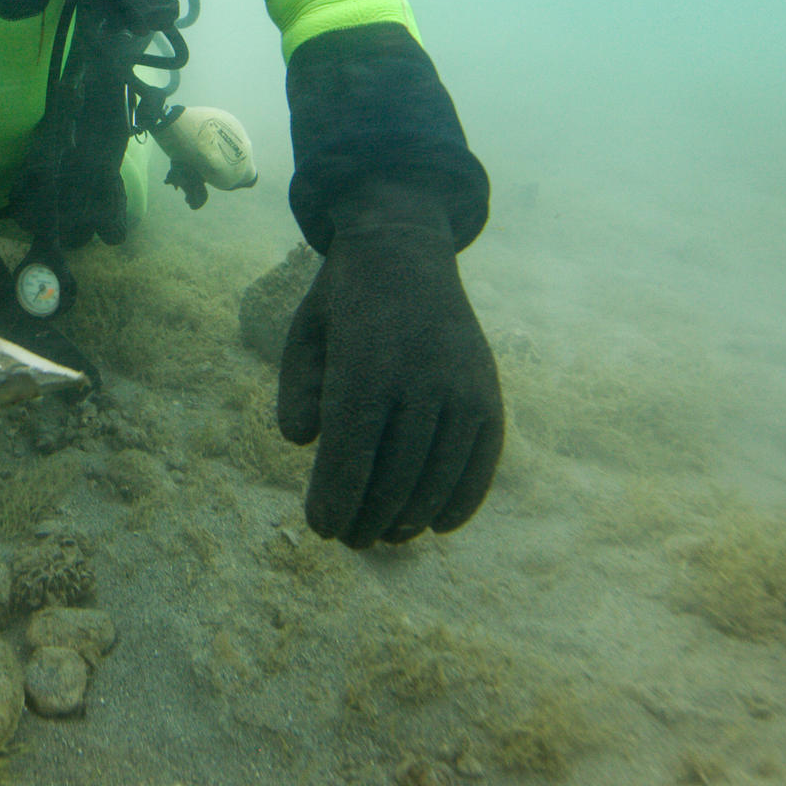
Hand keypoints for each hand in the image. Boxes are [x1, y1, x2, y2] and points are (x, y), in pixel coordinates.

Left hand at [276, 174, 503, 546]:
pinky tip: (438, 523)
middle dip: (368, 517)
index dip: (337, 501)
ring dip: (411, 517)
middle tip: (350, 538)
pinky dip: (462, 497)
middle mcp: (418, 378)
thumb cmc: (343, 302)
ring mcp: (459, 384)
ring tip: (387, 534)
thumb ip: (298, 393)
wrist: (404, 247)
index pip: (351, 456)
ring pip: (438, 474)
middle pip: (394, 475)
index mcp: (364, 366)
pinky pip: (482, 458)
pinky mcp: (487, 390)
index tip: (323, 527)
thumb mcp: (303, 336)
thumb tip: (304, 444)